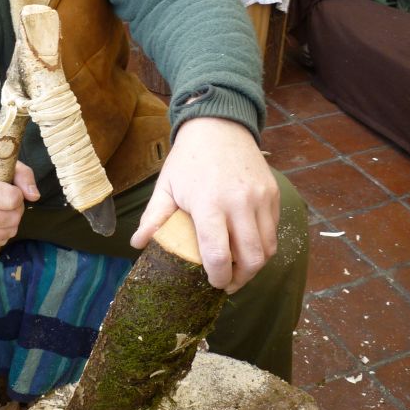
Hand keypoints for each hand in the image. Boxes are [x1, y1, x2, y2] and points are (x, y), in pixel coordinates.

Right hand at [0, 159, 39, 250]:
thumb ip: (23, 175)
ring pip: (4, 235)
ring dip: (10, 225)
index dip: (17, 196)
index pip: (10, 199)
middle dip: (16, 212)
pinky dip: (0, 236)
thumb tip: (34, 196)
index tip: (12, 191)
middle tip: (9, 204)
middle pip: (8, 219)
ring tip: (1, 213)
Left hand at [130, 118, 278, 292]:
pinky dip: (263, 244)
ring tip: (238, 267)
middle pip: (251, 259)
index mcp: (209, 204)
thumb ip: (153, 218)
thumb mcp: (166, 186)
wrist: (218, 125)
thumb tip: (136, 245)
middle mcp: (240, 203)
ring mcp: (260, 199)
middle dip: (240, 279)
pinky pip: (274, 230)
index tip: (212, 283)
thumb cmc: (188, 159)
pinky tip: (246, 244)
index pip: (218, 255)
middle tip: (227, 282)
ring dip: (255, 265)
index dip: (217, 278)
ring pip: (268, 248)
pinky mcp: (273, 194)